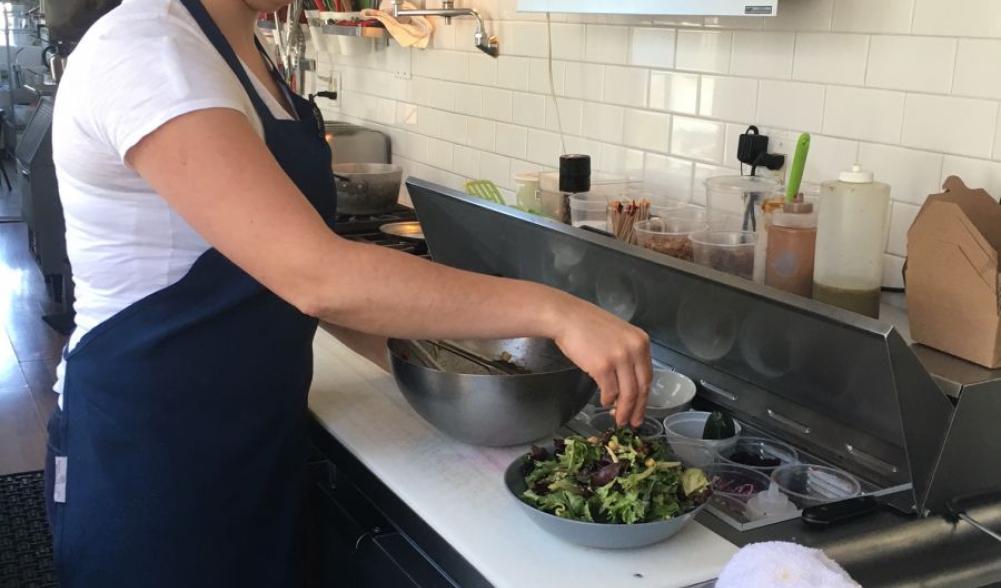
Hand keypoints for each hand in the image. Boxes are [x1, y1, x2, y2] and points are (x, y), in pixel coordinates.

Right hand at [551, 297, 651, 426]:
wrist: (566, 317)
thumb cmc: (587, 324)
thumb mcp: (618, 334)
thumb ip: (628, 354)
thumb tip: (628, 382)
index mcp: (641, 341)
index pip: (648, 375)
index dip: (645, 397)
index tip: (641, 409)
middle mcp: (634, 349)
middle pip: (641, 387)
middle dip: (637, 408)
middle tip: (633, 422)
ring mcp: (619, 358)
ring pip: (627, 393)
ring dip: (622, 409)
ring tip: (618, 419)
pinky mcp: (602, 366)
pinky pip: (609, 391)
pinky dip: (607, 400)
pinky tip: (604, 402)